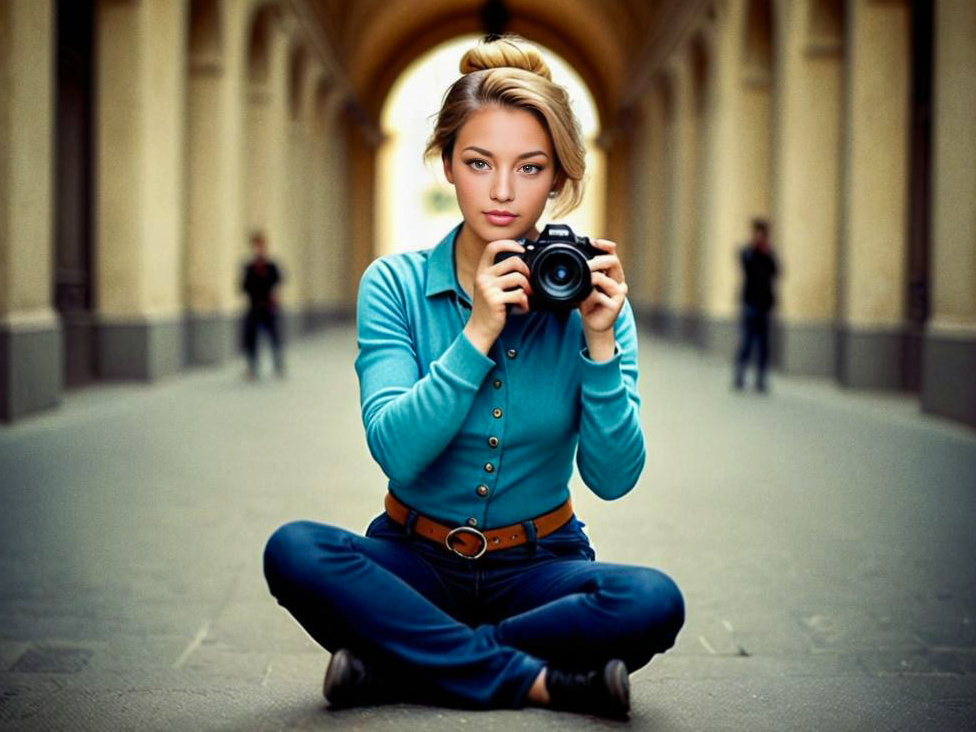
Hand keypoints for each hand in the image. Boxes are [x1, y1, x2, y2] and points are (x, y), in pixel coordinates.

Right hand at [463, 240, 532, 354]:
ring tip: (525, 298)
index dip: (508, 244)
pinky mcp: (495, 300)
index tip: (521, 249)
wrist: (480, 330)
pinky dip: (525, 303)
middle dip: (526, 270)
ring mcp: (488, 288)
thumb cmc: (489, 309)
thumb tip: (524, 265)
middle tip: (529, 282)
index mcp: (482, 271)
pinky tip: (521, 309)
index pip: (492, 247)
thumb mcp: (490, 288)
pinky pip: (519, 295)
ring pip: (518, 278)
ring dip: (527, 289)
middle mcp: (483, 277)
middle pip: (513, 261)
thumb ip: (500, 276)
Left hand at [579, 239, 627, 360]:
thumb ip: (583, 273)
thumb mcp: (583, 284)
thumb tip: (576, 260)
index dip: (605, 245)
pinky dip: (592, 296)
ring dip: (593, 279)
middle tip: (586, 265)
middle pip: (613, 262)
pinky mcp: (617, 303)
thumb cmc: (588, 302)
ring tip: (584, 283)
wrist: (593, 323)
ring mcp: (619, 292)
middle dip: (598, 261)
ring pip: (607, 279)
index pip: (612, 253)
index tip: (593, 241)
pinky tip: (587, 298)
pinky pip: (603, 295)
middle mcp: (618, 279)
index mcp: (611, 272)